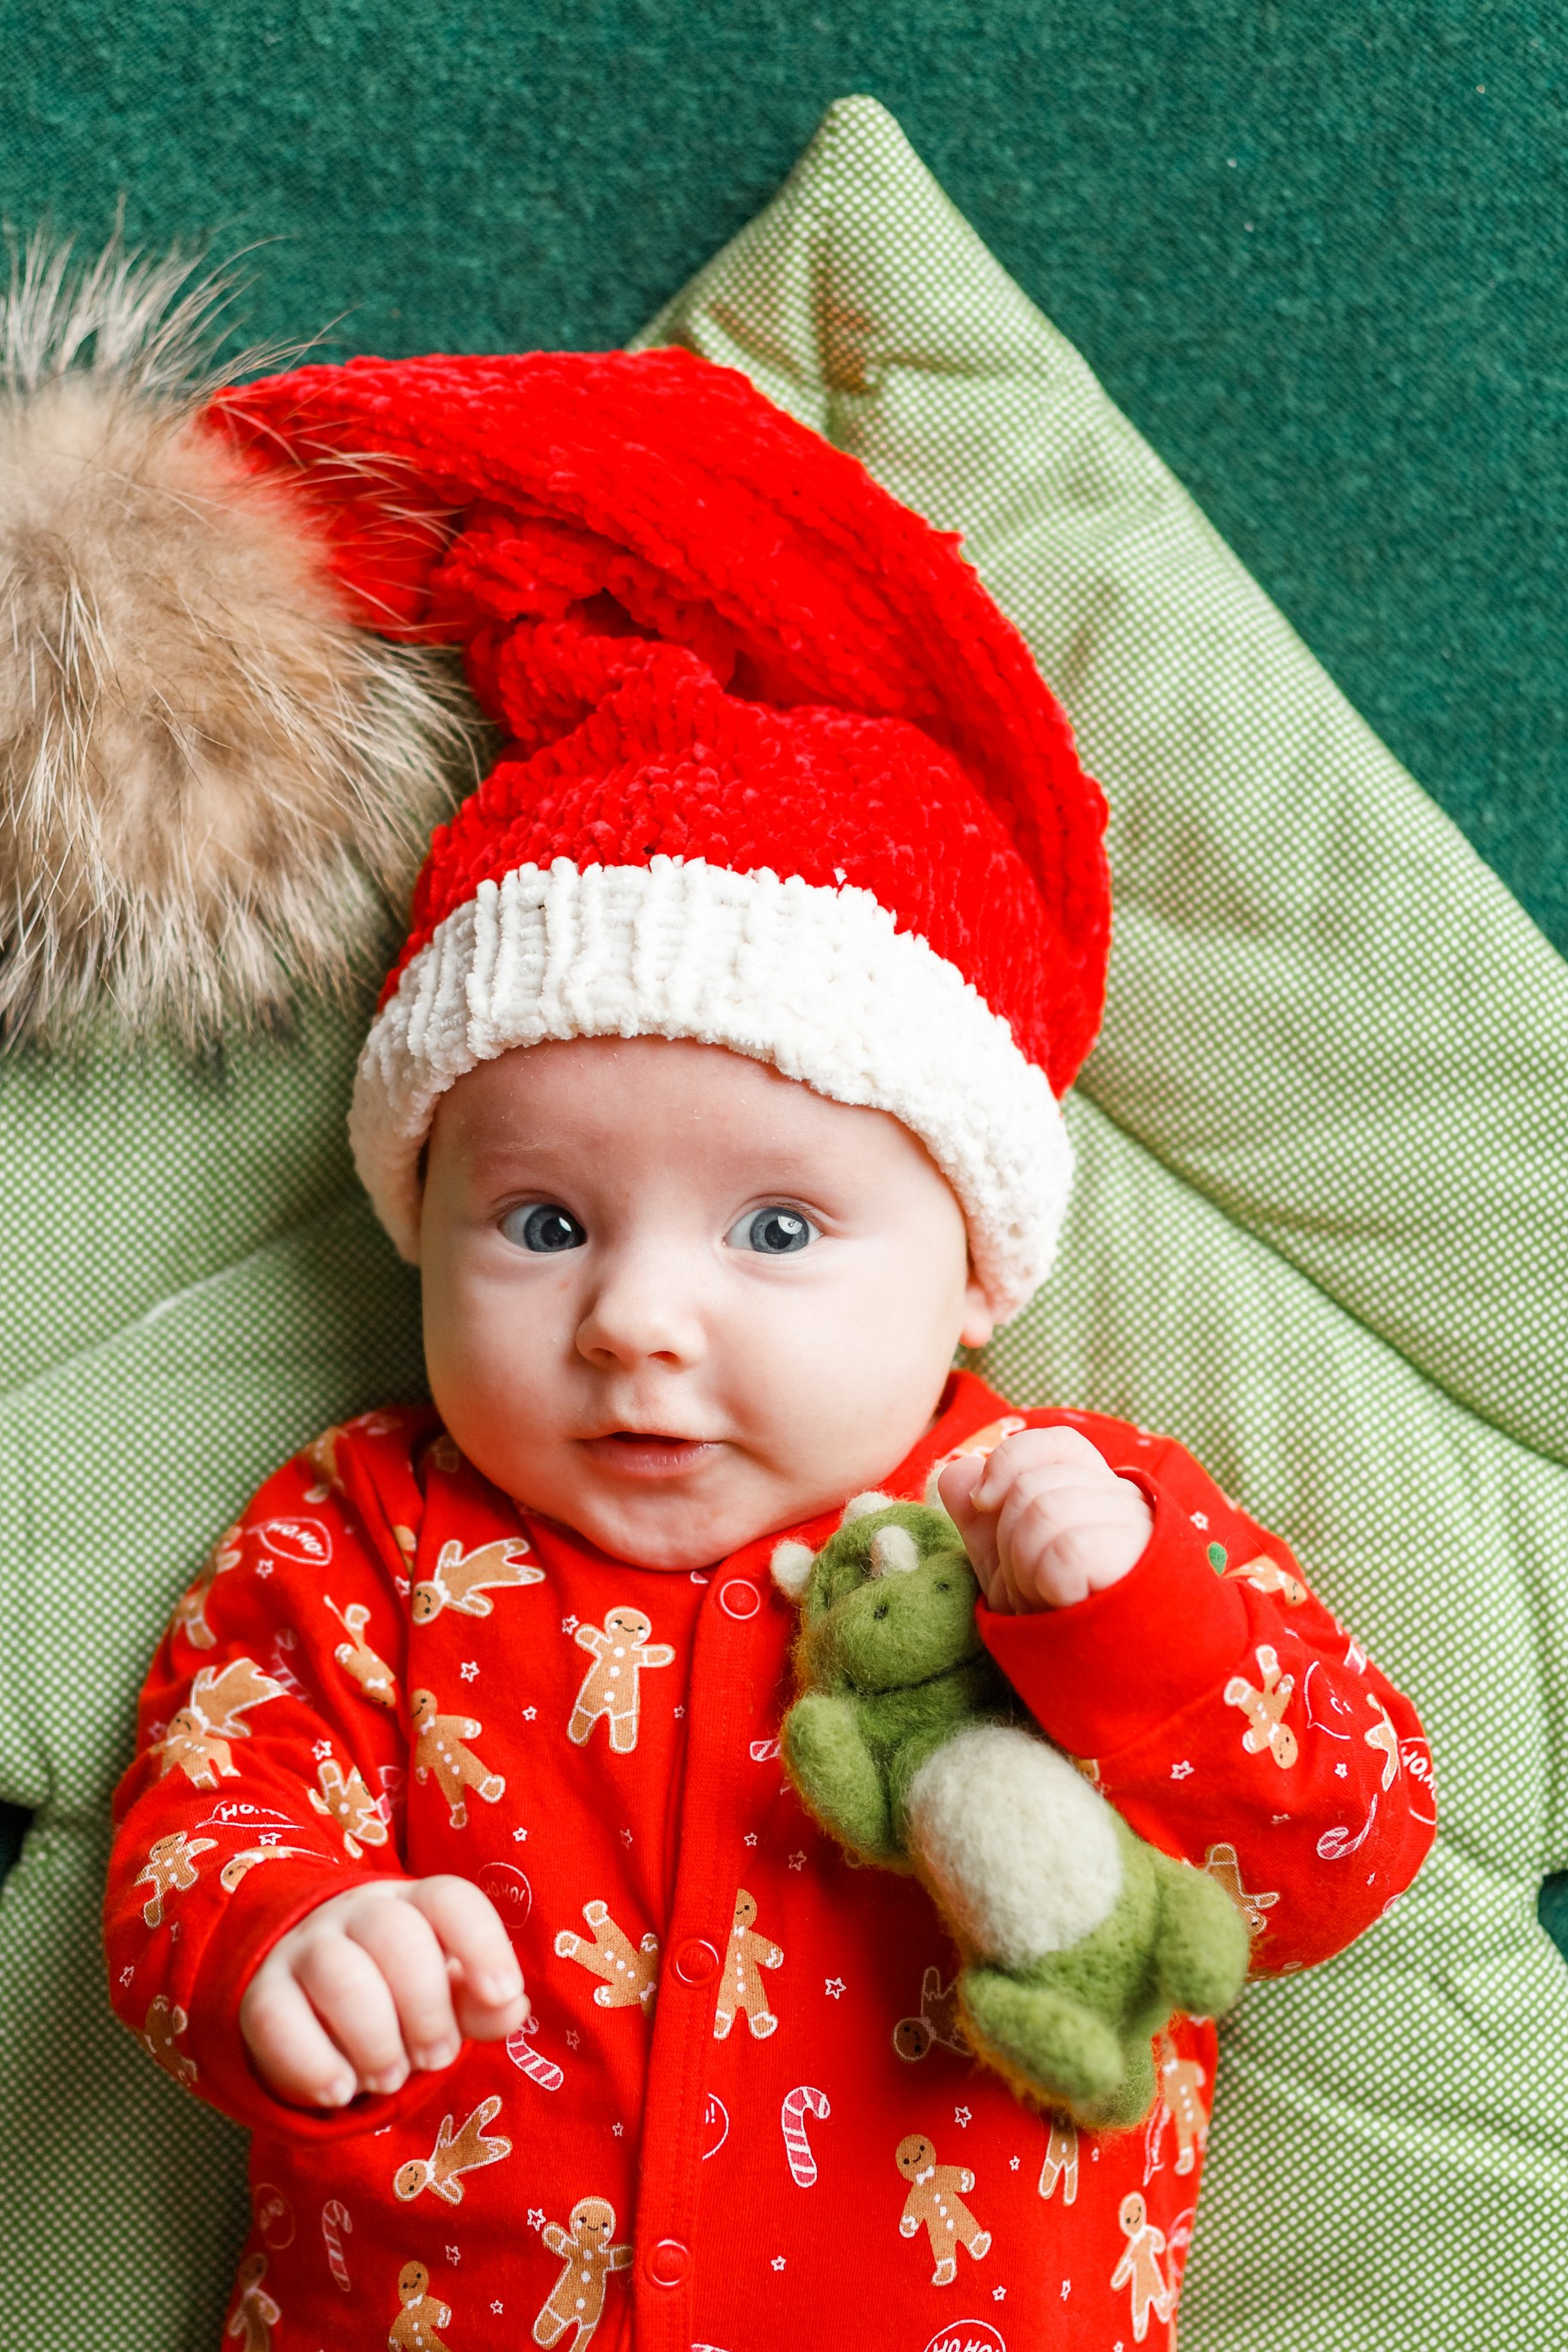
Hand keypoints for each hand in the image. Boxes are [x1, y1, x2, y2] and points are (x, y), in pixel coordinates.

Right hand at [239, 1875, 527, 2108]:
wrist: (304, 1997)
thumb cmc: (395, 1996)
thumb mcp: (445, 1997)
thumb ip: (481, 2004)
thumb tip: (514, 2008)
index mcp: (413, 1903)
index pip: (449, 1899)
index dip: (482, 1943)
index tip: (501, 1994)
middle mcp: (357, 1914)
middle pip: (395, 1934)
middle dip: (425, 2005)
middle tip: (435, 2057)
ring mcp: (304, 1948)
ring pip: (339, 1973)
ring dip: (375, 2038)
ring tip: (390, 2078)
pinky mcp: (260, 1993)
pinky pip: (276, 2018)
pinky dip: (313, 2063)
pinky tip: (340, 2091)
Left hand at [938, 1425, 1152, 1612]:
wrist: (1115, 1697)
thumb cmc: (1062, 1632)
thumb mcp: (1010, 1572)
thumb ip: (982, 1521)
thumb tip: (957, 1469)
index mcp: (1098, 1494)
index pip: (1055, 1443)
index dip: (1009, 1461)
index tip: (984, 1502)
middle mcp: (1126, 1502)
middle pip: (1033, 1486)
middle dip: (1009, 1547)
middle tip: (1034, 1593)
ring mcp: (1139, 1530)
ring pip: (1044, 1511)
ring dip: (1025, 1571)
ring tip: (1050, 1605)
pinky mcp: (1141, 1561)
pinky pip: (1064, 1549)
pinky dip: (1047, 1585)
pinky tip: (1068, 1608)